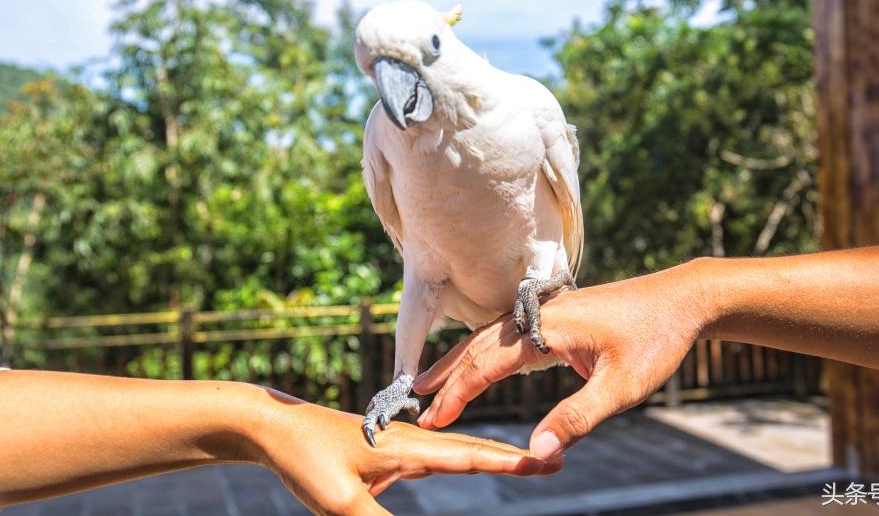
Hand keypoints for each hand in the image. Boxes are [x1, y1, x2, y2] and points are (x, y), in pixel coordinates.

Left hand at [250, 390, 560, 515]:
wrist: (275, 427)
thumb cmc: (305, 459)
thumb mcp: (340, 503)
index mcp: (408, 447)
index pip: (470, 455)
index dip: (510, 462)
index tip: (547, 460)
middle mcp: (411, 442)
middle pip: (473, 448)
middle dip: (512, 456)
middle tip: (551, 460)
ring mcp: (399, 445)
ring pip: (456, 450)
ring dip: (490, 454)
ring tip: (521, 461)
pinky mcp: (386, 451)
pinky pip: (434, 457)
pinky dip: (461, 458)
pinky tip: (462, 460)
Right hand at [412, 260, 715, 460]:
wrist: (683, 298)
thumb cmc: (655, 340)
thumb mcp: (621, 387)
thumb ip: (577, 417)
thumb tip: (535, 449)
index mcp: (548, 328)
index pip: (487, 362)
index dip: (458, 392)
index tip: (433, 418)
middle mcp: (539, 314)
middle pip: (478, 344)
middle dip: (447, 375)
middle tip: (417, 403)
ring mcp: (547, 311)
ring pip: (490, 336)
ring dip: (460, 360)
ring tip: (432, 381)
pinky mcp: (558, 314)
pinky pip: (508, 333)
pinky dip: (484, 350)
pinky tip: (480, 361)